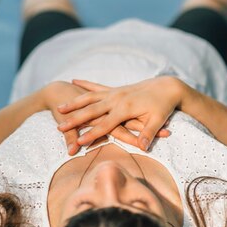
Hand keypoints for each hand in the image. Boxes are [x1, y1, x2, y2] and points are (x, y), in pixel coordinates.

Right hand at [57, 77, 180, 150]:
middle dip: (74, 119)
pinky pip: (96, 86)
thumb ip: (148, 133)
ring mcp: (115, 92)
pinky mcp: (116, 89)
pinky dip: (85, 84)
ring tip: (59, 108)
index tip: (78, 142)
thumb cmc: (163, 104)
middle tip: (59, 126)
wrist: (166, 85)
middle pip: (91, 110)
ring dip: (74, 102)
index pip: (105, 125)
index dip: (91, 134)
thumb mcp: (159, 119)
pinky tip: (74, 80)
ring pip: (89, 97)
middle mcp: (117, 99)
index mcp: (125, 108)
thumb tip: (143, 147)